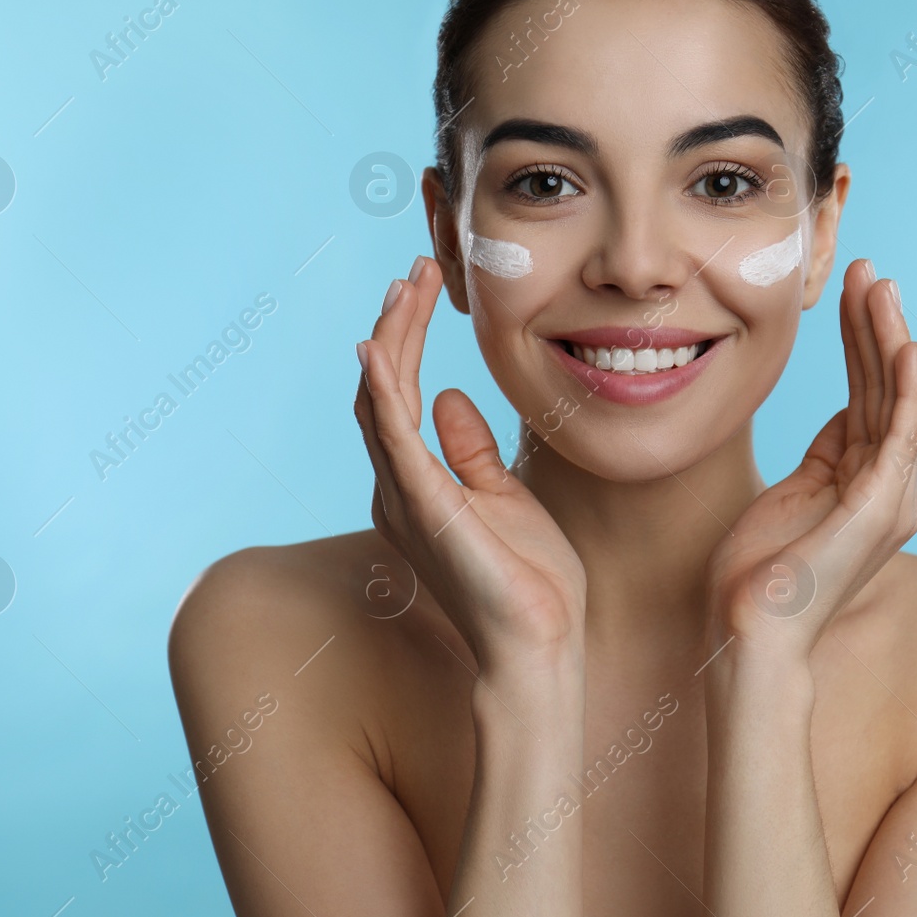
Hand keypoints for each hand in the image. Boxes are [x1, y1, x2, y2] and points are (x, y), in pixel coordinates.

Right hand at [354, 257, 586, 676]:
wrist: (539, 646)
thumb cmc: (527, 582)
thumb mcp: (503, 497)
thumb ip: (471, 451)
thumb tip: (450, 397)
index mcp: (415, 485)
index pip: (397, 395)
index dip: (404, 339)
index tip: (422, 289)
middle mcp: (396, 488)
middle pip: (382, 388)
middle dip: (396, 323)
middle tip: (416, 270)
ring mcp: (404, 497)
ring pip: (381, 399)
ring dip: (391, 337)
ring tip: (407, 285)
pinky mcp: (424, 507)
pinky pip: (392, 437)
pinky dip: (381, 390)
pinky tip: (377, 349)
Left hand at [705, 258, 916, 662]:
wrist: (748, 632)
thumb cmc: (756, 574)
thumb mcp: (791, 495)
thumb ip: (823, 456)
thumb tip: (840, 416)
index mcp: (866, 482)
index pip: (869, 394)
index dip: (860, 341)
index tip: (850, 291)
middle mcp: (889, 487)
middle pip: (886, 388)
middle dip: (876, 325)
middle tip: (868, 270)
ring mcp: (890, 497)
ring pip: (897, 399)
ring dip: (889, 338)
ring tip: (880, 285)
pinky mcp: (881, 507)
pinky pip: (901, 434)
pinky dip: (907, 387)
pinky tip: (904, 343)